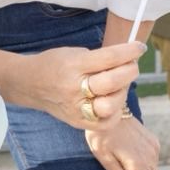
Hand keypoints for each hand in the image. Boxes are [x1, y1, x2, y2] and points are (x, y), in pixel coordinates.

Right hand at [30, 43, 145, 129]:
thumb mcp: (73, 53)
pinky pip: (106, 122)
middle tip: (132, 65)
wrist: (29, 84)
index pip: (109, 58)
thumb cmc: (54, 64)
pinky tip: (113, 100)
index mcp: (73, 65)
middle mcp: (74, 88)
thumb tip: (128, 61)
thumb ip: (99, 59)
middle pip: (112, 82)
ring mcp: (76, 108)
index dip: (129, 51)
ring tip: (120, 85)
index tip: (139, 47)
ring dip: (122, 92)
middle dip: (130, 70)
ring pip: (111, 105)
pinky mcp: (78, 122)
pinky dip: (115, 111)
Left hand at [85, 112, 161, 169]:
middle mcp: (151, 156)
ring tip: (124, 157)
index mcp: (138, 164)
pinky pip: (153, 158)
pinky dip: (143, 159)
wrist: (107, 110)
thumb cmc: (101, 136)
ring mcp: (154, 147)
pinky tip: (129, 149)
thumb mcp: (106, 160)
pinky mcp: (154, 140)